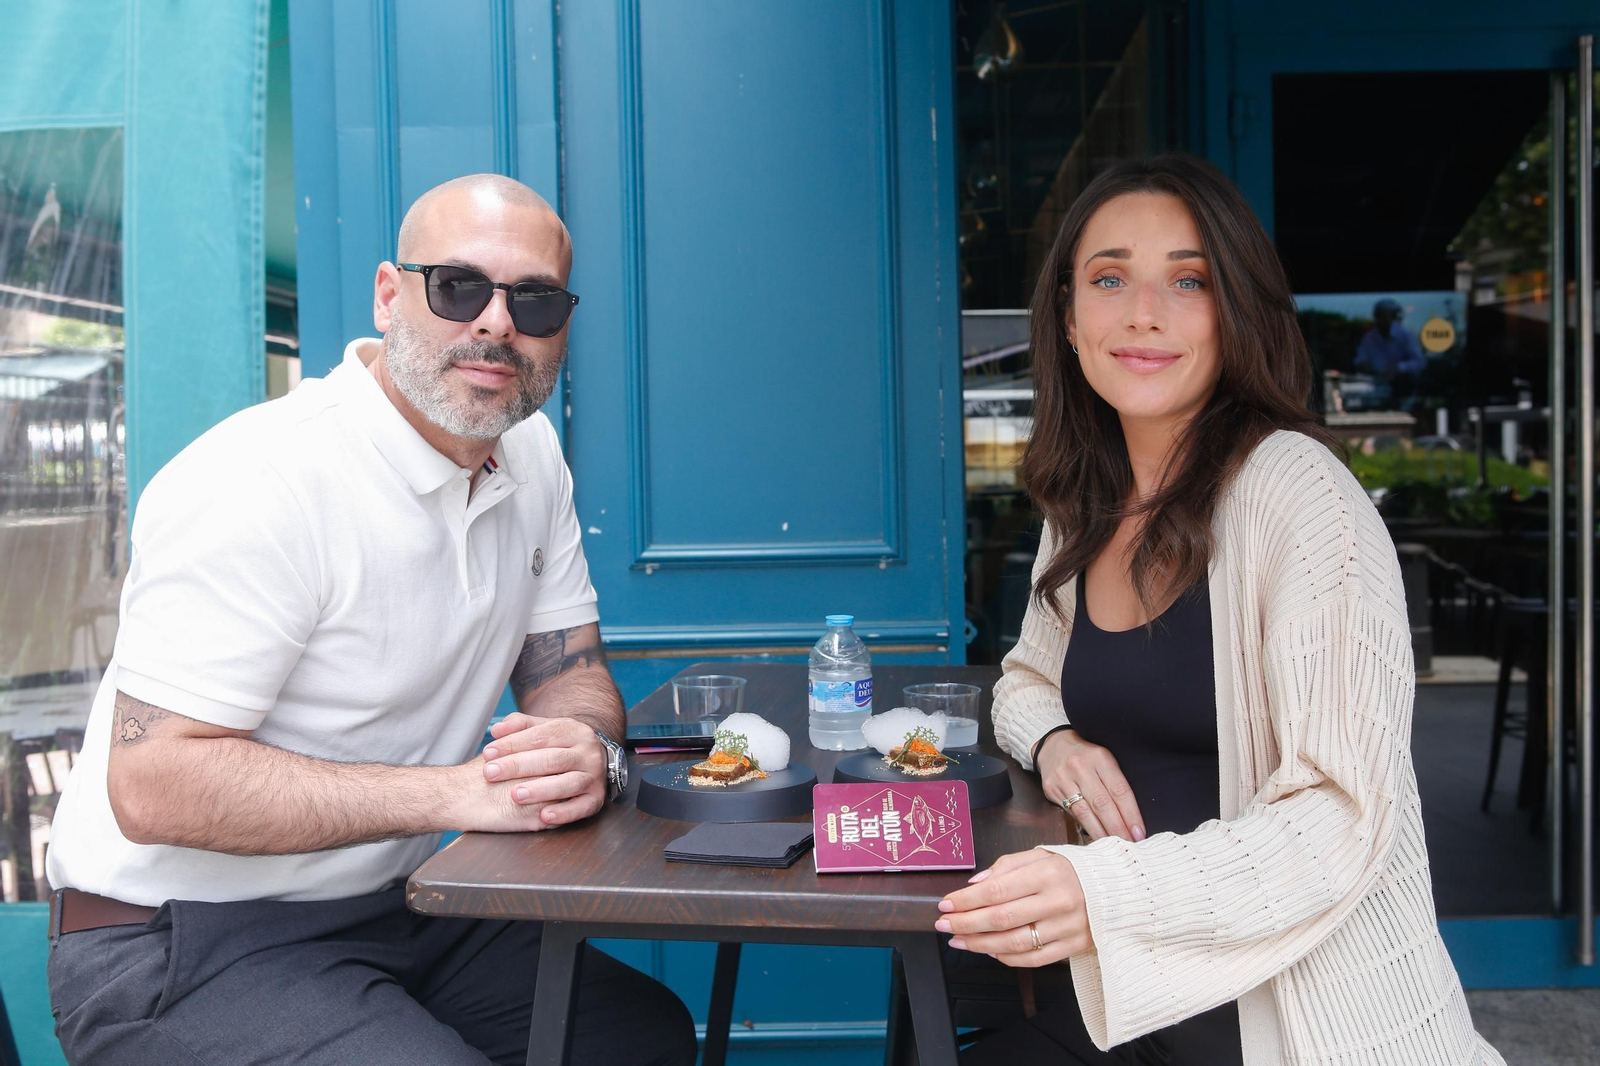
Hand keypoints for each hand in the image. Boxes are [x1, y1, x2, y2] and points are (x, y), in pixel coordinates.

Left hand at [476, 713, 607, 827]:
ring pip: (568, 783)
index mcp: (574, 731)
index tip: (488, 753)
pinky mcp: (597, 800)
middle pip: (552, 759)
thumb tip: (497, 730)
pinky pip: (582, 808)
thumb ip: (520, 726)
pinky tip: (544, 817)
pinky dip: (564, 813)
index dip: (513, 744)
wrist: (594, 761)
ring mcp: (594, 777)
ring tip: (515, 795)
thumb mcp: (544, 730)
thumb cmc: (560, 747)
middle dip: (518, 766)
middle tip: (491, 773)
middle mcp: (588, 752)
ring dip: (541, 790)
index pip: (541, 735)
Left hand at [935, 850, 1090, 966]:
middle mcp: (1057, 901)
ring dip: (980, 944)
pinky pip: (1033, 960)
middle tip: (944, 924)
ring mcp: (1066, 928)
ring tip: (959, 940)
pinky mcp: (1072, 947)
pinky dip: (1007, 959)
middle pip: (1001, 918)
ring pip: (1014, 943)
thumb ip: (1006, 866)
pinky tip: (990, 951)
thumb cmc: (1071, 870)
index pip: (997, 890)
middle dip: (966, 923)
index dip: (967, 900)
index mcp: (1047, 873)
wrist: (1116, 889)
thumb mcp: (1040, 855)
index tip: (946, 904)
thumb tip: (975, 884)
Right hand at [1035, 729, 1144, 841]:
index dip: (1130, 814)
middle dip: (1117, 827)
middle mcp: (1080, 767)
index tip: (1139, 832)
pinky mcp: (1051, 789)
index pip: (1119, 790)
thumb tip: (1132, 817)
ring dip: (1101, 832)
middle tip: (1129, 844)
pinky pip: (1071, 813)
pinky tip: (1095, 836)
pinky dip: (1085, 827)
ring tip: (1113, 846)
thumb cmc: (1086, 756)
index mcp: (1100, 758)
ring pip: (1085, 812)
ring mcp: (1063, 778)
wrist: (1053, 745)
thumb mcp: (1104, 760)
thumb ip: (1115, 782)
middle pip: (1102, 803)